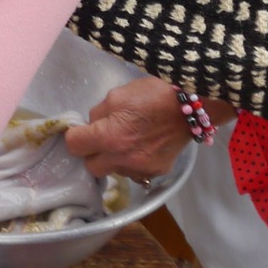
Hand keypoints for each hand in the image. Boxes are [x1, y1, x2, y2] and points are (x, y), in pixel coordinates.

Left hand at [66, 77, 235, 179]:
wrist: (193, 105)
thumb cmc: (152, 94)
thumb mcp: (117, 96)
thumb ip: (98, 114)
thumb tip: (91, 125)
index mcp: (108, 137)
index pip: (74, 146)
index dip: (75, 136)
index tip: (82, 130)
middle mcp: (122, 159)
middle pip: (91, 167)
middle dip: (92, 153)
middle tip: (101, 138)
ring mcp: (141, 169)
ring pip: (114, 171)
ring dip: (113, 159)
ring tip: (126, 141)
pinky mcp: (157, 172)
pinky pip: (135, 173)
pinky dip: (133, 162)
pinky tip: (142, 147)